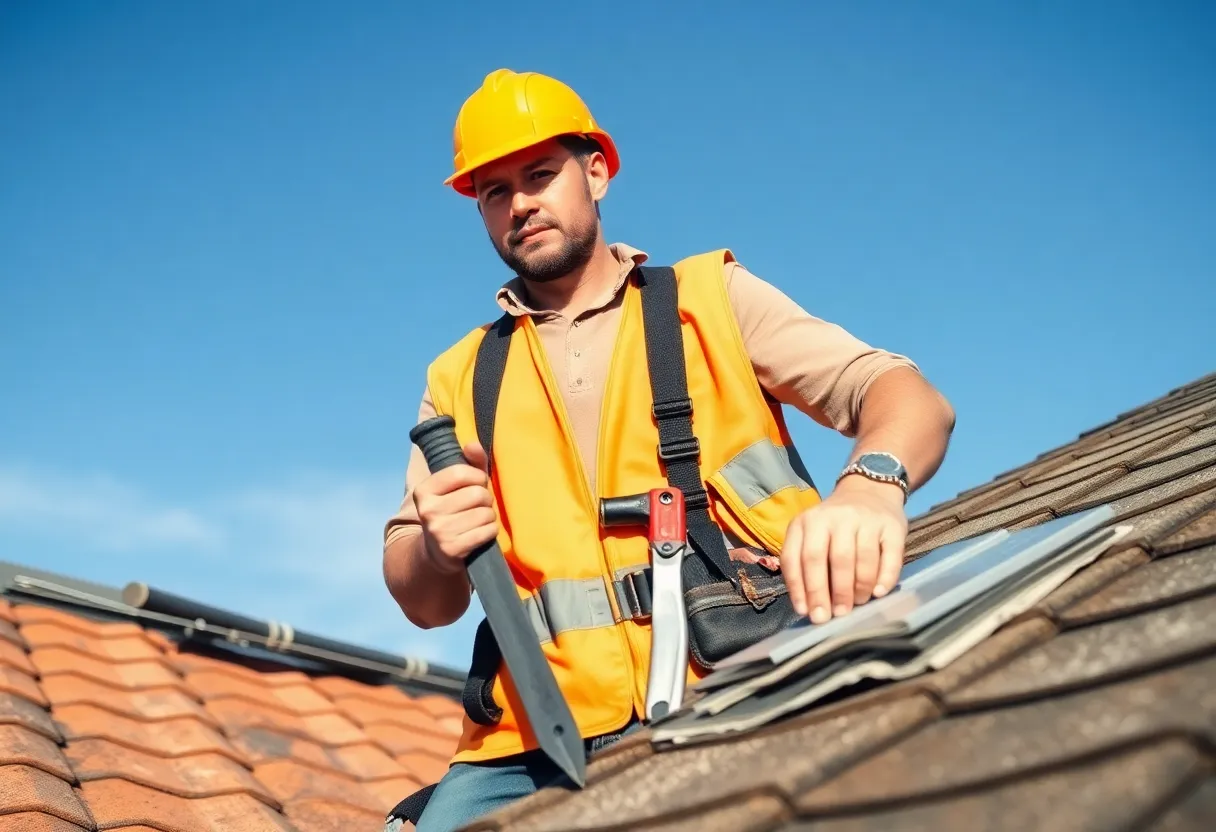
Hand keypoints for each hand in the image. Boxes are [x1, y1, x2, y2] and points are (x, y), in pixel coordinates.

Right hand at [412, 440, 498, 575]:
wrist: (436, 552)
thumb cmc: (452, 511)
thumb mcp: (457, 486)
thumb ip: (470, 462)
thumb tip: (473, 444)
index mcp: (424, 490)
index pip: (461, 472)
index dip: (478, 477)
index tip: (477, 484)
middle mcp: (427, 510)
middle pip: (477, 494)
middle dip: (485, 499)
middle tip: (477, 506)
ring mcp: (438, 531)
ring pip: (485, 513)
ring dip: (489, 517)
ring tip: (478, 520)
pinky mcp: (452, 549)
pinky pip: (488, 531)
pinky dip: (491, 531)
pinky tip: (480, 533)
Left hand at [780, 476, 907, 623]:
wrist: (870, 491)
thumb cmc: (835, 525)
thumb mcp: (812, 534)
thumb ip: (806, 563)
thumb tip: (808, 608)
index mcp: (807, 521)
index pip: (797, 557)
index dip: (800, 588)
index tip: (806, 612)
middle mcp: (834, 517)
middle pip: (827, 560)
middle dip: (828, 593)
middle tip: (832, 616)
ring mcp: (865, 520)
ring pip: (859, 560)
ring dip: (857, 589)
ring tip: (856, 604)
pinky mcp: (892, 526)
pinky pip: (889, 557)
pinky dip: (884, 578)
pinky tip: (878, 593)